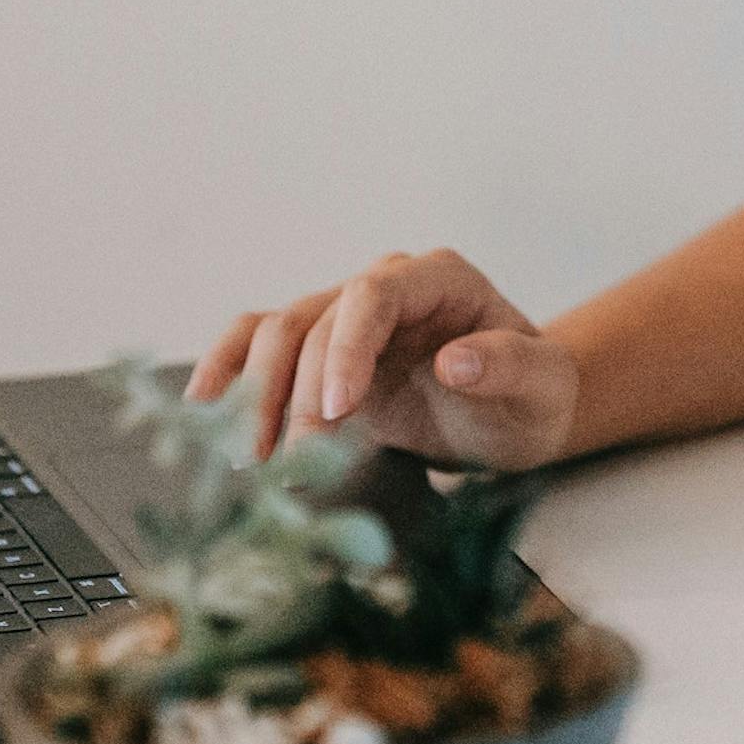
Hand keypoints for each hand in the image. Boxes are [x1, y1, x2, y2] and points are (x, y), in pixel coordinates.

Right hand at [187, 248, 578, 470]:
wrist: (513, 416)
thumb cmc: (531, 396)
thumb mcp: (541, 388)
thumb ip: (509, 368)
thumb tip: (459, 361)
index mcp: (440, 280)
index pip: (374, 295)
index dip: (346, 347)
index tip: (334, 412)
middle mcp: (385, 287)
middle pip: (314, 319)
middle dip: (296, 393)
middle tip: (295, 464)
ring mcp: (347, 317)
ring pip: (277, 334)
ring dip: (256, 395)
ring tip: (251, 460)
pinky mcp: (320, 351)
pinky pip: (260, 345)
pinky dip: (228, 370)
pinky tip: (202, 410)